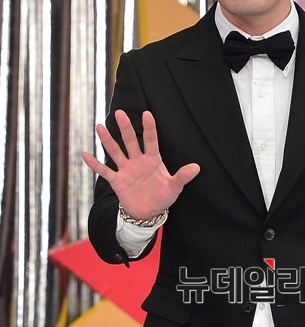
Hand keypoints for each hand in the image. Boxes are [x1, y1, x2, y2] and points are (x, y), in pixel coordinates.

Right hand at [82, 109, 199, 219]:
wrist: (149, 213)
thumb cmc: (163, 197)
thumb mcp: (174, 187)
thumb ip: (182, 177)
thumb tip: (197, 168)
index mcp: (153, 159)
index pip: (150, 140)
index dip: (149, 128)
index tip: (147, 114)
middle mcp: (138, 161)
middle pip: (130, 141)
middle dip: (125, 128)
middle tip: (119, 113)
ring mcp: (126, 170)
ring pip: (115, 152)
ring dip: (107, 140)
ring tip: (99, 127)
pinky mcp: (117, 181)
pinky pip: (104, 171)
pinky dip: (94, 164)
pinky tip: (85, 154)